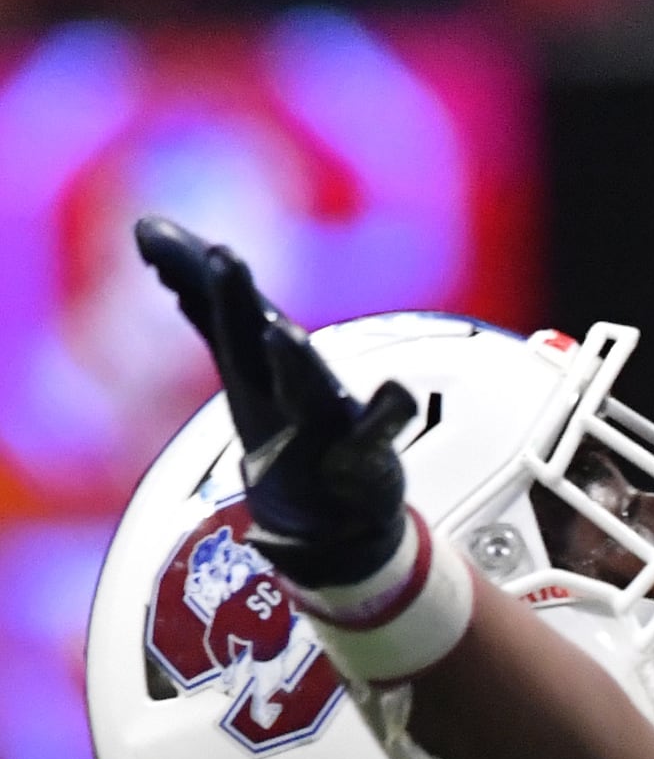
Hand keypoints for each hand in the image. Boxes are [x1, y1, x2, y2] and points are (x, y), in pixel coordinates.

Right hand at [134, 217, 413, 587]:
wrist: (325, 525)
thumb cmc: (288, 431)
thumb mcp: (246, 368)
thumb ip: (211, 311)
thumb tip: (163, 251)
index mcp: (252, 369)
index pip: (219, 312)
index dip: (188, 270)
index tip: (151, 232)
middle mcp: (277, 395)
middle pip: (250, 345)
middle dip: (234, 301)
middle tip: (216, 254)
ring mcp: (320, 429)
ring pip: (304, 392)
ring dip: (292, 363)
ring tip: (278, 333)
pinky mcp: (363, 460)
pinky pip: (378, 435)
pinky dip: (387, 415)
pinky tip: (397, 392)